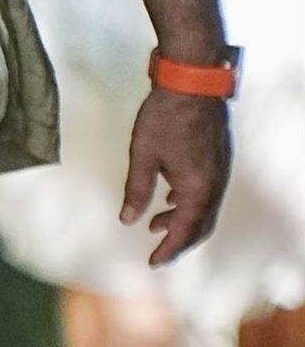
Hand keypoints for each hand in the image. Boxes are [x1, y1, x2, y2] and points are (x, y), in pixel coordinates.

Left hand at [119, 86, 231, 265]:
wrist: (190, 84)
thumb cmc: (165, 118)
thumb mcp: (143, 155)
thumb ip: (137, 190)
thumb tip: (128, 219)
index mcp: (198, 190)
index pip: (184, 232)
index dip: (169, 250)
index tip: (153, 262)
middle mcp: (214, 186)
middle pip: (200, 225)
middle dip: (178, 240)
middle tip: (157, 250)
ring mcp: (218, 172)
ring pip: (204, 209)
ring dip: (182, 220)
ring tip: (156, 222)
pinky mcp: (216, 159)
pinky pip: (205, 192)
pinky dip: (188, 202)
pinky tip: (170, 195)